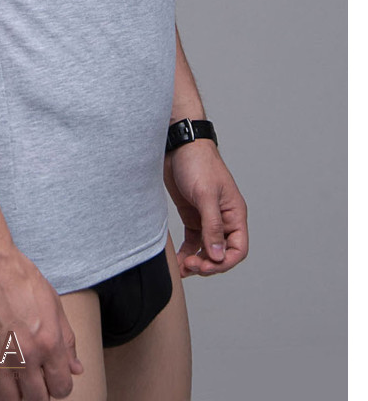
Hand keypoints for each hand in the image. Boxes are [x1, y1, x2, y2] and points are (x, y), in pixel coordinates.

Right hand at [0, 243, 83, 400]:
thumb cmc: (19, 276)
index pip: (61, 388)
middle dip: (39, 393)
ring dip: (14, 394)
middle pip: (36, 399)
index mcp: (48, 341)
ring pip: (9, 399)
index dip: (60, 386)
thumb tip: (76, 368)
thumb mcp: (52, 303)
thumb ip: (66, 340)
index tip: (53, 378)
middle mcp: (24, 354)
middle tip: (34, 380)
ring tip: (15, 380)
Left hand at [164, 140, 248, 277]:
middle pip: (221, 253)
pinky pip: (193, 241)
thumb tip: (217, 256)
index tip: (206, 266)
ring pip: (206, 250)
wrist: (177, 146)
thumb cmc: (197, 163)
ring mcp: (207, 218)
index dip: (224, 262)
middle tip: (190, 266)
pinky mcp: (192, 215)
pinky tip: (178, 260)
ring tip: (182, 269)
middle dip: (208, 264)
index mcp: (234, 214)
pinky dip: (187, 252)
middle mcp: (223, 219)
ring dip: (196, 262)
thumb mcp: (206, 195)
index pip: (238, 249)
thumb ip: (212, 226)